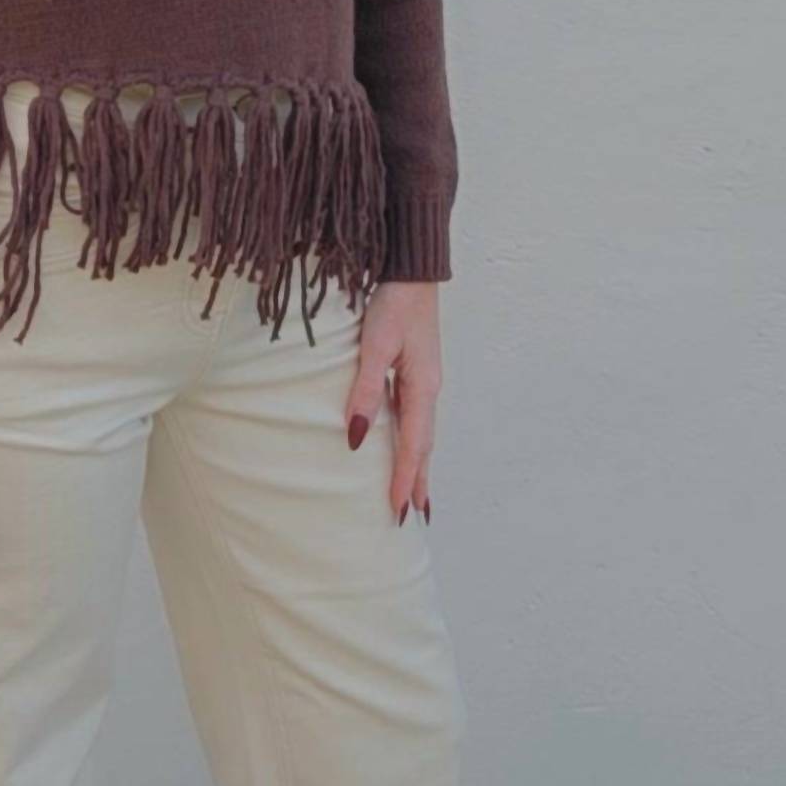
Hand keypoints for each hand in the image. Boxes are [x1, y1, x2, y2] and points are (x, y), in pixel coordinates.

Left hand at [345, 281, 440, 523]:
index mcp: (422, 387)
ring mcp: (424, 380)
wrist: (413, 269)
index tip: (398, 511)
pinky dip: (412, 441)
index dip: (405, 480)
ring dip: (417, 465)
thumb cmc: (393, 302)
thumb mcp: (375, 344)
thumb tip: (357, 437)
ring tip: (414, 494)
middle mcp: (428, 389)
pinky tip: (404, 447)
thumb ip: (365, 389)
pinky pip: (415, 417)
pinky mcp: (416, 371)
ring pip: (421, 433)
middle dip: (417, 482)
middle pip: (423, 446)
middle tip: (410, 516)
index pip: (413, 446)